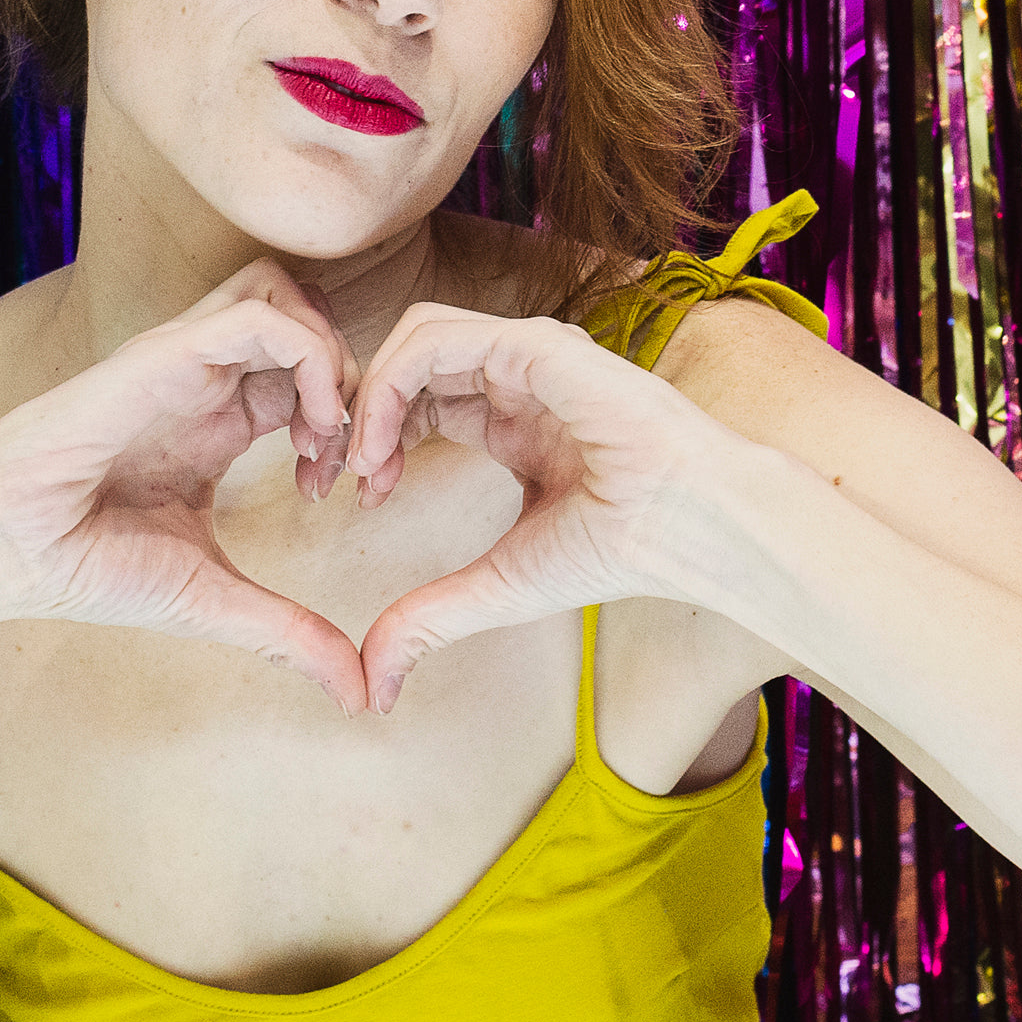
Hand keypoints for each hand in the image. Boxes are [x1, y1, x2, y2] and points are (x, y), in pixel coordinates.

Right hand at [0, 268, 368, 705]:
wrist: (0, 552)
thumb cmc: (86, 567)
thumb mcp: (215, 600)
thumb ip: (291, 634)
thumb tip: (362, 697)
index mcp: (218, 421)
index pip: (308, 375)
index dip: (351, 423)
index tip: (351, 491)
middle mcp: (204, 380)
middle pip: (306, 318)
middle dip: (353, 380)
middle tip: (351, 457)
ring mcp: (183, 360)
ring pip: (283, 295)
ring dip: (329, 355)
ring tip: (326, 433)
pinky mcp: (162, 355)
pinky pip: (255, 315)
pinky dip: (306, 356)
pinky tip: (305, 430)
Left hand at [324, 308, 785, 711]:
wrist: (690, 529)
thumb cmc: (620, 550)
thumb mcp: (498, 586)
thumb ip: (432, 618)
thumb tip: (375, 685)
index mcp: (512, 416)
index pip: (420, 396)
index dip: (374, 437)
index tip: (354, 498)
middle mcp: (516, 376)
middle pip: (407, 359)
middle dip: (357, 410)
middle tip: (332, 476)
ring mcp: (526, 354)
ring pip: (414, 335)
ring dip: (368, 394)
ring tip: (357, 463)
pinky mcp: (535, 347)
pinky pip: (436, 339)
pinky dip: (390, 384)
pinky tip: (381, 448)